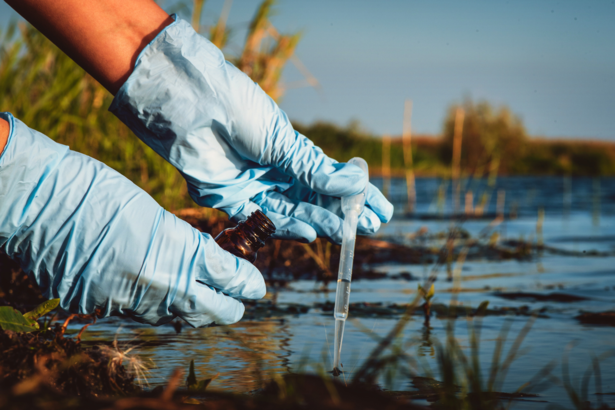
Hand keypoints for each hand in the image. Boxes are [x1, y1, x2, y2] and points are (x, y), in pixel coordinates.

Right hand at [0, 112, 264, 326]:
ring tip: (205, 295)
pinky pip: (144, 316)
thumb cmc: (98, 191)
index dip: (248, 283)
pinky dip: (160, 307)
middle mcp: (159, 286)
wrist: (39, 202)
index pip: (229, 278)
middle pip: (214, 312)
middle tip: (238, 294)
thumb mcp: (153, 212)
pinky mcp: (102, 308)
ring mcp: (129, 302)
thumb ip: (184, 244)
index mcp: (178, 253)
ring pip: (179, 319)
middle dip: (231, 305)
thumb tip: (207, 264)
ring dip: (197, 309)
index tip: (257, 285)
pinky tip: (163, 294)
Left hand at [110, 17, 392, 243]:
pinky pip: (265, 220)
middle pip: (316, 200)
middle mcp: (275, 172)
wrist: (193, 106)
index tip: (382, 208)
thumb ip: (315, 169)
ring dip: (322, 223)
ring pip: (295, 213)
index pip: (331, 179)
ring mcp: (255, 187)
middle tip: (371, 227)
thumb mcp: (283, 140)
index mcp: (291, 152)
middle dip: (344, 213)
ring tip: (348, 232)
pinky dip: (289, 228)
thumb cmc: (239, 111)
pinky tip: (313, 233)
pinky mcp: (232, 201)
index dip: (357, 195)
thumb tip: (357, 183)